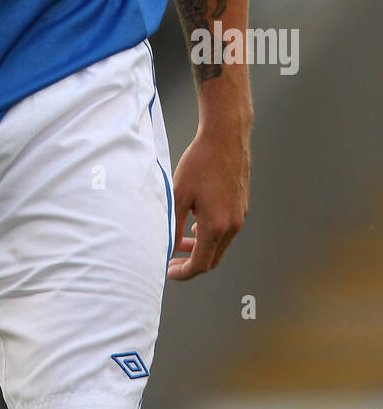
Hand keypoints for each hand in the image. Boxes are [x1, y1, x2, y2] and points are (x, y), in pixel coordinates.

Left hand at [167, 120, 249, 279]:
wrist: (226, 136)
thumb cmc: (200, 162)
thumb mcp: (179, 194)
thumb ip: (173, 224)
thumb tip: (167, 246)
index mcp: (216, 226)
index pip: (200, 264)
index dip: (182, 271)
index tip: (168, 270)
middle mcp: (232, 225)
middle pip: (212, 258)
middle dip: (191, 262)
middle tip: (172, 259)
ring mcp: (240, 215)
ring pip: (219, 243)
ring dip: (200, 247)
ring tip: (181, 239)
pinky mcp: (242, 205)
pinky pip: (226, 229)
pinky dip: (210, 233)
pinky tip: (197, 221)